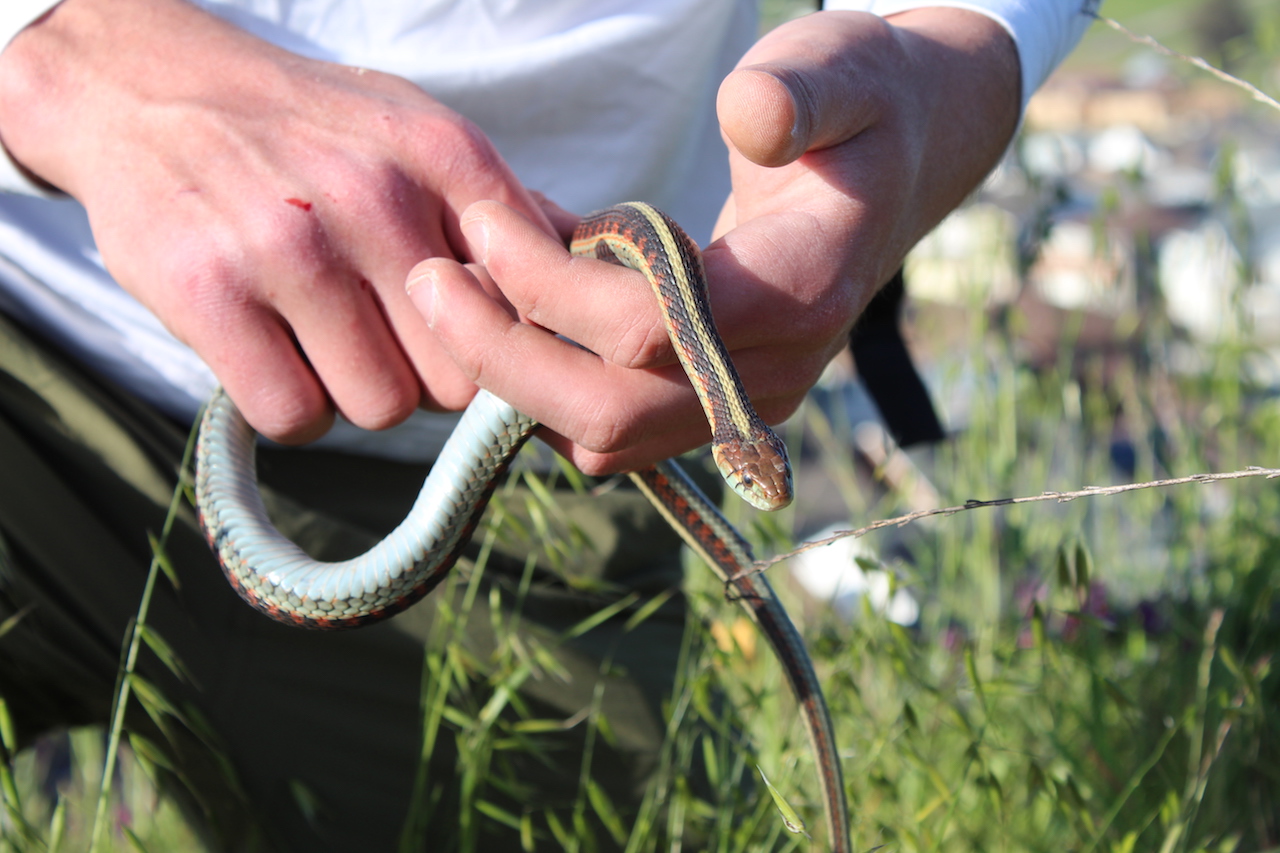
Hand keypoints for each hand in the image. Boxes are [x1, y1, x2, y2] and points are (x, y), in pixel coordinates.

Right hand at [0, 0, 553, 442]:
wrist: (152, 90)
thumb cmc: (309, 129)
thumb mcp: (419, 131)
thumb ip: (504, 208)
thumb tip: (590, 272)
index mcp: (445, 159)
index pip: (530, 303)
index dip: (511, 345)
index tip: (481, 347)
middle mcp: (376, 198)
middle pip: (461, 376)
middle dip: (429, 378)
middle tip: (384, 340)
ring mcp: (290, 247)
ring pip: (383, 406)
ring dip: (357, 393)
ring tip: (324, 338)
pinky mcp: (210, 294)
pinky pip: (295, 414)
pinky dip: (291, 407)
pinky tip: (276, 357)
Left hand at [410, 9, 1019, 474]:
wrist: (893, 165)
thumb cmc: (859, 104)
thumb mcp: (843, 66)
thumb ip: (799, 91)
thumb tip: (748, 121)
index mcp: (803, 290)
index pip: (652, 327)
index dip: (551, 283)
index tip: (483, 219)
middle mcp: (773, 370)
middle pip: (612, 412)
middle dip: (504, 355)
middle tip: (427, 282)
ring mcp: (742, 399)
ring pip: (603, 436)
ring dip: (516, 377)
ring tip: (458, 292)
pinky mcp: (711, 401)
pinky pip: (610, 425)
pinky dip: (545, 381)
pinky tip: (516, 306)